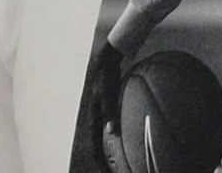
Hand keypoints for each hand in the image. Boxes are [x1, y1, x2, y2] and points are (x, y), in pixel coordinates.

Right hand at [69, 40, 123, 169]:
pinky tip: (128, 141)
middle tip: (112, 172)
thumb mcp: (107, 93)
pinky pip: (111, 129)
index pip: (94, 146)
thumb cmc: (106, 76)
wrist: (106, 60)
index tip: (106, 172)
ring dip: (110, 152)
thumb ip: (109, 112)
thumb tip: (111, 132)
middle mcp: (95, 119)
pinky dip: (117, 138)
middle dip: (104, 161)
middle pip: (98, 147)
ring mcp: (101, 115)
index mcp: (93, 118)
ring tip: (119, 164)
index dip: (99, 161)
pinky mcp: (107, 111)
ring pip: (104, 140)